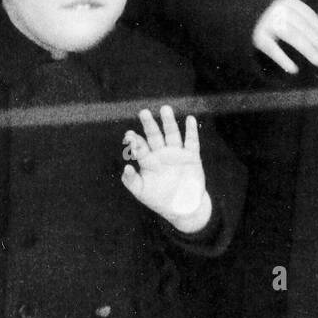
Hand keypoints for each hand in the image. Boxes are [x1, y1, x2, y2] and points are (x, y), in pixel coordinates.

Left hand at [121, 105, 210, 232]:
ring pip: (172, 134)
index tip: (129, 135)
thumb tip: (126, 167)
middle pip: (154, 136)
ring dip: (168, 122)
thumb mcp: (142, 193)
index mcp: (149, 161)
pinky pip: (192, 142)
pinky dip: (191, 131)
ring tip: (165, 109)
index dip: (135, 141)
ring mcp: (177, 154)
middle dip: (149, 124)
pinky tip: (190, 119)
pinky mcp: (192, 157)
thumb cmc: (160, 199)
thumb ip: (132, 181)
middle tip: (143, 112)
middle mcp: (162, 154)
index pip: (141, 147)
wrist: (184, 208)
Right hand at [251, 0, 317, 74]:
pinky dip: (283, 60)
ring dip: (308, 50)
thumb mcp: (283, 10)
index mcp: (287, 1)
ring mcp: (266, 21)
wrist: (236, 10)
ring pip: (292, 36)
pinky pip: (272, 49)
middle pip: (303, 27)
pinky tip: (294, 70)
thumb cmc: (267, 15)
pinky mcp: (256, 35)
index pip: (309, 17)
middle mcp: (277, 9)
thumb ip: (301, 21)